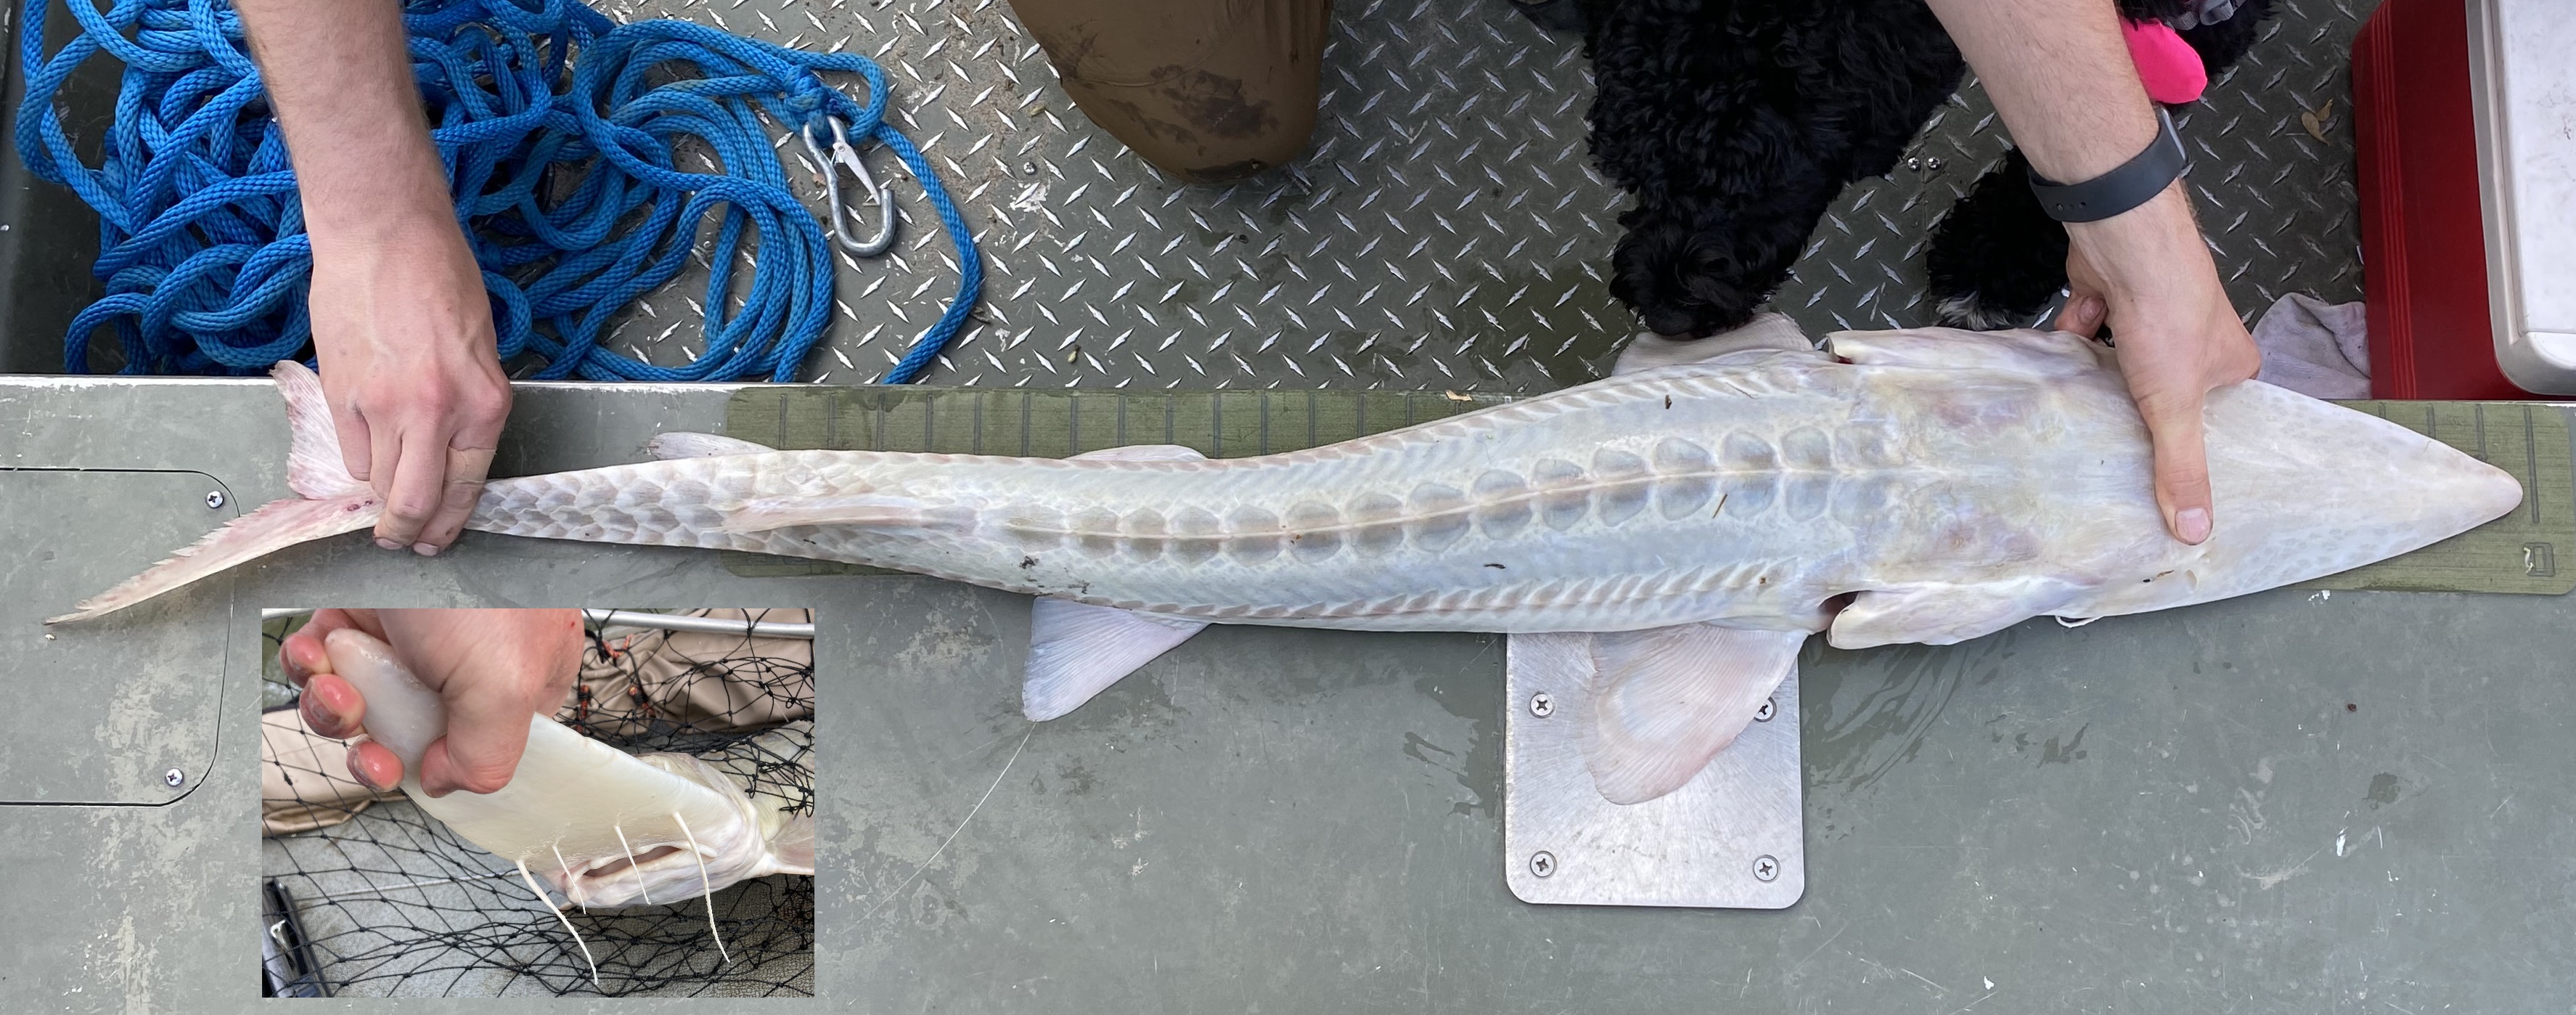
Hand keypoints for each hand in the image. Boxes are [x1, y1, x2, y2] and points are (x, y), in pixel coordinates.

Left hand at [280, 608, 584, 795]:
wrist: (411, 514)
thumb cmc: (474, 583)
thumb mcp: (505, 685)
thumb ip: (490, 755)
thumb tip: (445, 781)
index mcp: (520, 683)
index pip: (486, 749)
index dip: (444, 768)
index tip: (414, 769)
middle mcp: (466, 665)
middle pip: (413, 733)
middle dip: (376, 744)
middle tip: (367, 745)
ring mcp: (413, 639)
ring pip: (363, 703)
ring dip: (337, 708)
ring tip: (335, 689)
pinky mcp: (364, 612)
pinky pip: (328, 660)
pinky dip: (312, 665)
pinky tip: (318, 651)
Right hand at [308, 216, 510, 555]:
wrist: (382, 235)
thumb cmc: (440, 280)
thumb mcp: (481, 350)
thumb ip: (468, 407)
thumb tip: (450, 454)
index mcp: (483, 404)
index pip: (465, 488)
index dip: (448, 524)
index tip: (436, 540)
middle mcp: (436, 412)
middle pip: (414, 502)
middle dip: (406, 531)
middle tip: (401, 540)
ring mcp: (383, 406)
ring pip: (375, 481)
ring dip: (377, 492)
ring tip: (380, 490)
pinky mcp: (339, 394)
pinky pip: (347, 450)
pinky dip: (355, 457)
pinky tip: (362, 444)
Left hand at [2051, 182, 2260, 544]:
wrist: (2125, 244)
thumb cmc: (2168, 316)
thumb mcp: (2177, 406)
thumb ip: (2181, 466)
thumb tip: (2195, 532)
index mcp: (2234, 364)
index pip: (2219, 418)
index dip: (2191, 445)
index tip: (2164, 477)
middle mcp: (2199, 338)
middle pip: (2165, 394)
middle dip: (2138, 415)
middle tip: (2113, 454)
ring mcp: (2153, 315)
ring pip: (2122, 366)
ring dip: (2102, 380)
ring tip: (2083, 414)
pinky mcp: (2111, 297)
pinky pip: (2089, 333)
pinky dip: (2076, 341)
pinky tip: (2063, 356)